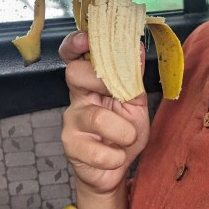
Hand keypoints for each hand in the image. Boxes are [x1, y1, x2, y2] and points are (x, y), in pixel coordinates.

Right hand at [59, 31, 149, 195]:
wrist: (115, 169)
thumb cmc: (123, 132)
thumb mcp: (135, 102)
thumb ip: (134, 78)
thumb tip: (138, 49)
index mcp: (91, 82)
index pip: (74, 56)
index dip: (75, 43)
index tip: (85, 38)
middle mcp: (77, 97)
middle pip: (75, 74)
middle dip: (103, 82)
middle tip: (121, 98)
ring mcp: (70, 122)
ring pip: (97, 117)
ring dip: (123, 131)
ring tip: (127, 138)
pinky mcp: (70, 147)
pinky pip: (98, 151)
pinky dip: (117, 156)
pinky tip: (116, 156)